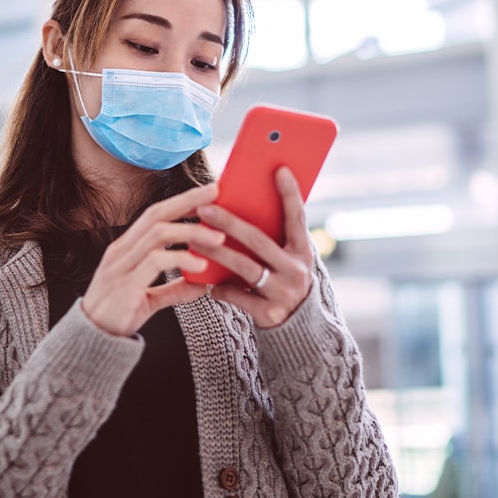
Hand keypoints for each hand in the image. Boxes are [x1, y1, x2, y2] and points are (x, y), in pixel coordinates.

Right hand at [80, 183, 225, 336]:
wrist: (92, 341)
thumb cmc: (118, 315)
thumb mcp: (150, 298)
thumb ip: (174, 289)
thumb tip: (203, 284)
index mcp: (126, 248)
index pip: (155, 215)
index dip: (181, 201)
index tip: (207, 192)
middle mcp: (121, 251)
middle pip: (156, 215)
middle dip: (187, 201)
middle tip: (216, 193)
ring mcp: (120, 266)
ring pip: (157, 235)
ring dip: (191, 232)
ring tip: (218, 238)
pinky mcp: (125, 285)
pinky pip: (155, 263)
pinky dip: (181, 259)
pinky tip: (201, 266)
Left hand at [190, 167, 313, 327]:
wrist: (297, 328)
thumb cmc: (284, 281)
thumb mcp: (288, 259)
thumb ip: (274, 238)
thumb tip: (241, 206)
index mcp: (303, 251)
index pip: (297, 217)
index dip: (290, 193)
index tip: (279, 169)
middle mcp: (297, 270)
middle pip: (258, 240)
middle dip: (229, 223)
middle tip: (205, 208)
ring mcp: (284, 292)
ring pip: (243, 267)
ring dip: (216, 252)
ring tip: (194, 240)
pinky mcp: (269, 313)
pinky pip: (237, 295)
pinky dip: (220, 287)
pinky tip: (208, 282)